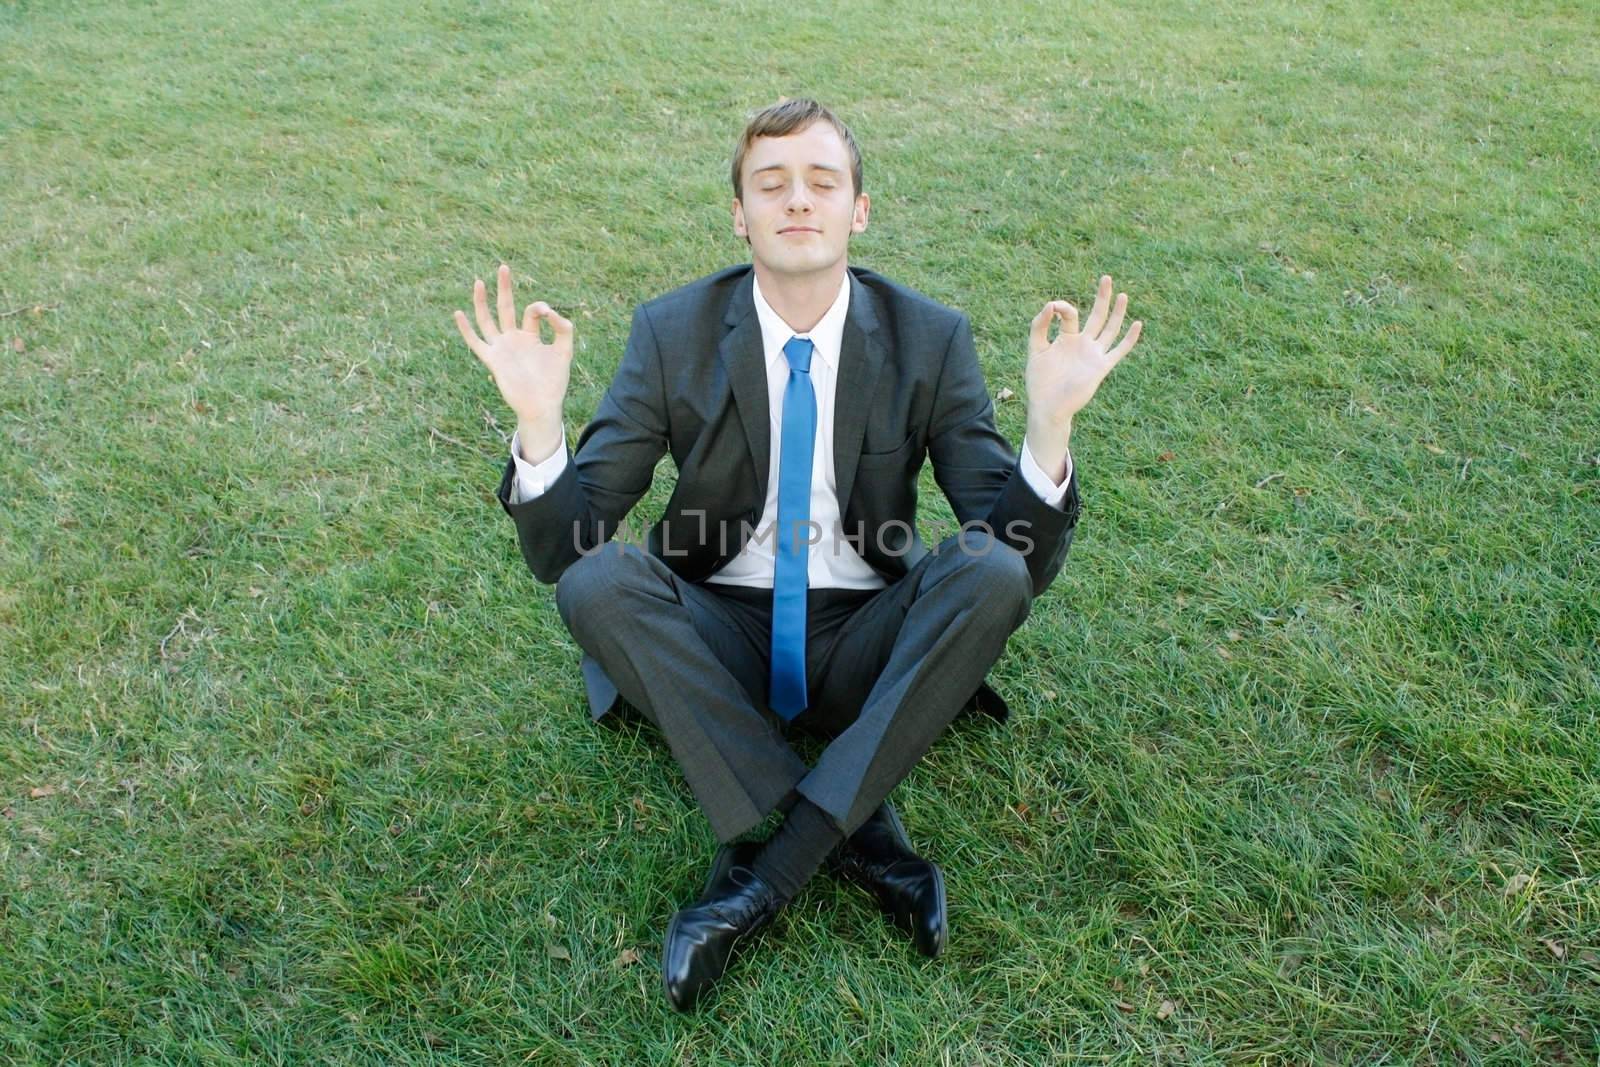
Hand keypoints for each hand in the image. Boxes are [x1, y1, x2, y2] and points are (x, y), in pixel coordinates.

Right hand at [452, 263, 573, 427]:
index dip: (540, 307)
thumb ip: (563, 329)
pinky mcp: (493, 360)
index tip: (548, 313)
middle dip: (505, 288)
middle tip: (503, 267)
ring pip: (487, 320)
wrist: (541, 406)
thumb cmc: (554, 382)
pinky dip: (466, 329)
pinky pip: (475, 342)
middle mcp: (514, 339)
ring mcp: (501, 348)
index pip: (532, 312)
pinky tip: (458, 313)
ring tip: (479, 282)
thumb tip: (550, 311)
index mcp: (531, 336)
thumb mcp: (564, 351)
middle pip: (505, 308)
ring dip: (482, 302)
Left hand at [1025, 274, 1141, 436]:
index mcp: (1066, 338)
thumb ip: (1039, 327)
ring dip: (1117, 312)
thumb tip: (1050, 304)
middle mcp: (1082, 344)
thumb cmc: (1040, 382)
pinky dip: (1129, 339)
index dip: (1062, 307)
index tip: (1052, 308)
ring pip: (1110, 329)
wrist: (1047, 407)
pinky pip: (1118, 351)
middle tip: (1106, 278)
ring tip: (1123, 294)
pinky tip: (1137, 324)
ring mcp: (1093, 354)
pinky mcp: (1101, 367)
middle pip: (1096, 315)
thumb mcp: (1035, 349)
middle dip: (1102, 297)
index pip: (1070, 314)